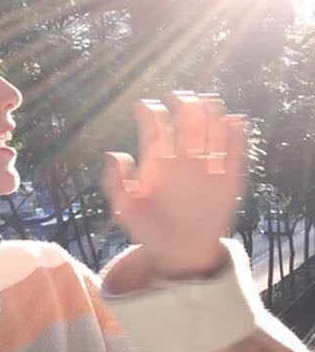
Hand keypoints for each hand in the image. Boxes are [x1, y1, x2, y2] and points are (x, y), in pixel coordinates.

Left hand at [101, 91, 246, 279]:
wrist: (179, 253)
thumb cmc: (148, 231)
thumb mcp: (125, 210)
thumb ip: (116, 184)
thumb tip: (114, 153)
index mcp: (157, 162)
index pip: (156, 128)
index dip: (151, 112)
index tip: (144, 105)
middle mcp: (182, 159)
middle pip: (185, 120)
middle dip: (183, 104)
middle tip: (179, 97)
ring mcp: (206, 167)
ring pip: (211, 129)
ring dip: (210, 113)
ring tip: (206, 103)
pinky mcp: (228, 180)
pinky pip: (235, 153)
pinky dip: (237, 137)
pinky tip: (234, 123)